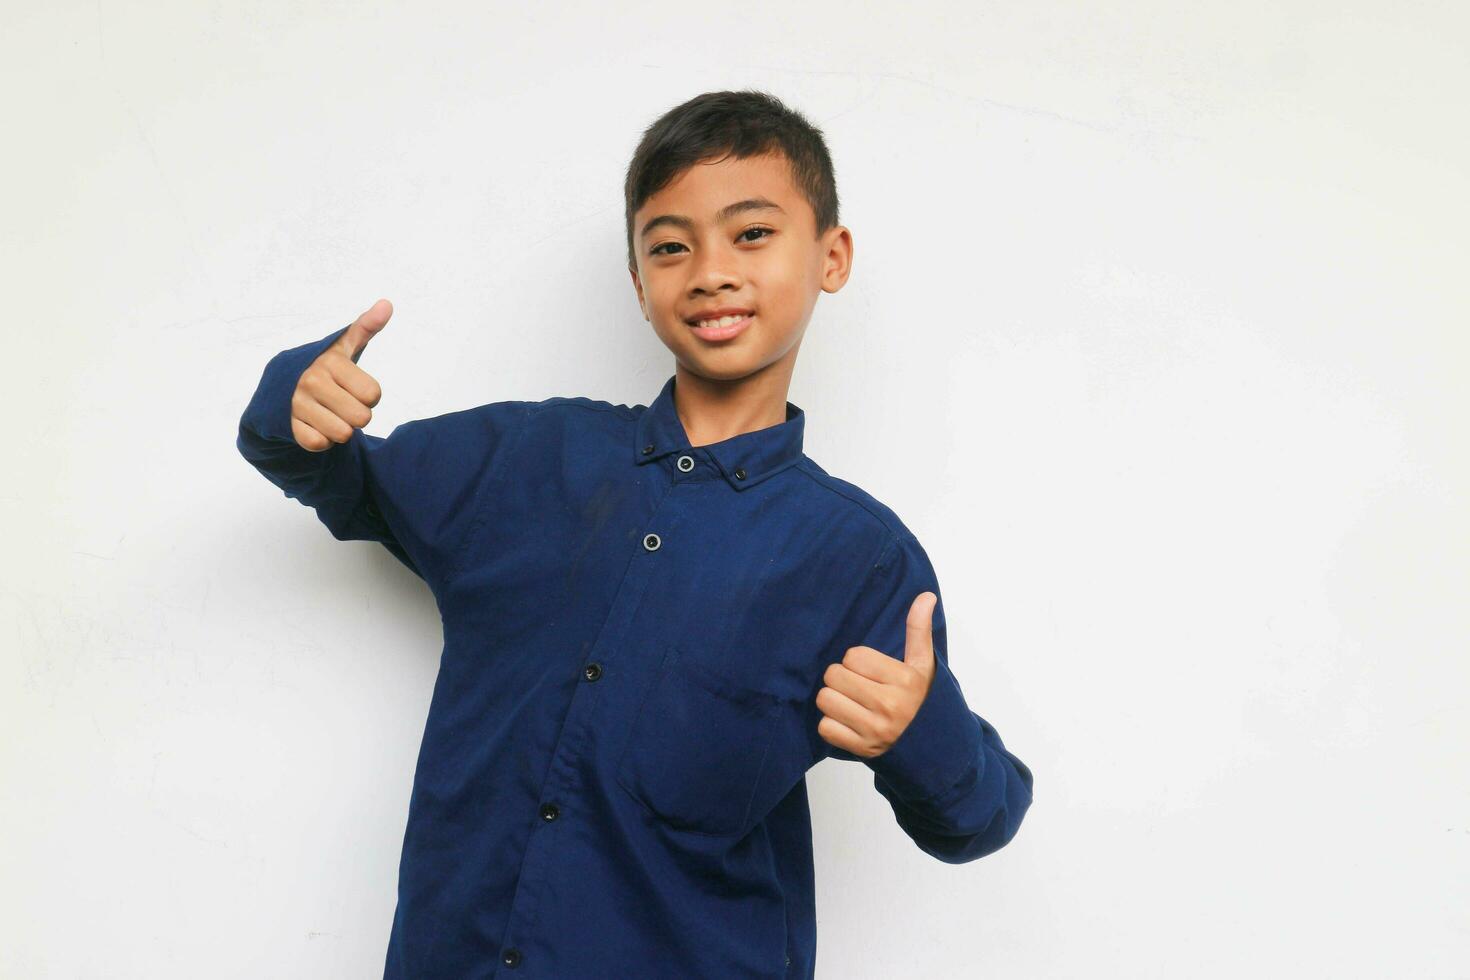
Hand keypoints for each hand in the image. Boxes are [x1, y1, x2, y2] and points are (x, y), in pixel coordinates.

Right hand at [291, 298, 392, 451]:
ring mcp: (297, 404)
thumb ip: (366, 327)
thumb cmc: (324, 366)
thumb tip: (387, 304)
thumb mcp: (343, 346)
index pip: (373, 394)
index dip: (370, 396)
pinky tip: (316, 424)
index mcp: (330, 362)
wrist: (281, 384)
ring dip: (341, 429)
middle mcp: (311, 381)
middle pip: (362, 418)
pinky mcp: (288, 426)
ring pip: (343, 435)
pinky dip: (323, 440)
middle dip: (357, 415)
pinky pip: (321, 445)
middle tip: (343, 403)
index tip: (354, 387)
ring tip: (329, 413)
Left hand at [816, 591, 938, 758]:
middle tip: (858, 686)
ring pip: (825, 700)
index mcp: (904, 681)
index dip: (857, 661)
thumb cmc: (920, 698)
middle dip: (842, 678)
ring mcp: (874, 730)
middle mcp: (890, 706)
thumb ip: (919, 629)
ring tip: (852, 702)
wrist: (930, 746)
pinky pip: (825, 727)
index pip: (853, 656)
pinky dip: (833, 725)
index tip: (871, 671)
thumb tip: (926, 596)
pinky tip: (850, 722)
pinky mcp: (861, 749)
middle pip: (834, 676)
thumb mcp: (923, 664)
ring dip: (834, 700)